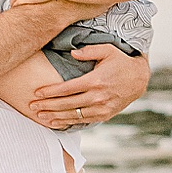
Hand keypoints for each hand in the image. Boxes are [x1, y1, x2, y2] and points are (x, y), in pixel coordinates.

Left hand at [22, 46, 148, 131]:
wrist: (139, 79)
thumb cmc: (120, 62)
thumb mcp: (108, 50)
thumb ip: (89, 50)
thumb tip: (72, 52)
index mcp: (95, 81)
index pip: (67, 88)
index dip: (50, 92)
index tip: (37, 93)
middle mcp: (97, 97)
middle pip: (66, 104)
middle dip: (47, 105)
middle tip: (32, 106)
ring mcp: (101, 108)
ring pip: (73, 115)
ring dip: (54, 116)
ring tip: (40, 116)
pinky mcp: (104, 115)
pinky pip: (82, 121)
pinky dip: (67, 122)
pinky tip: (55, 123)